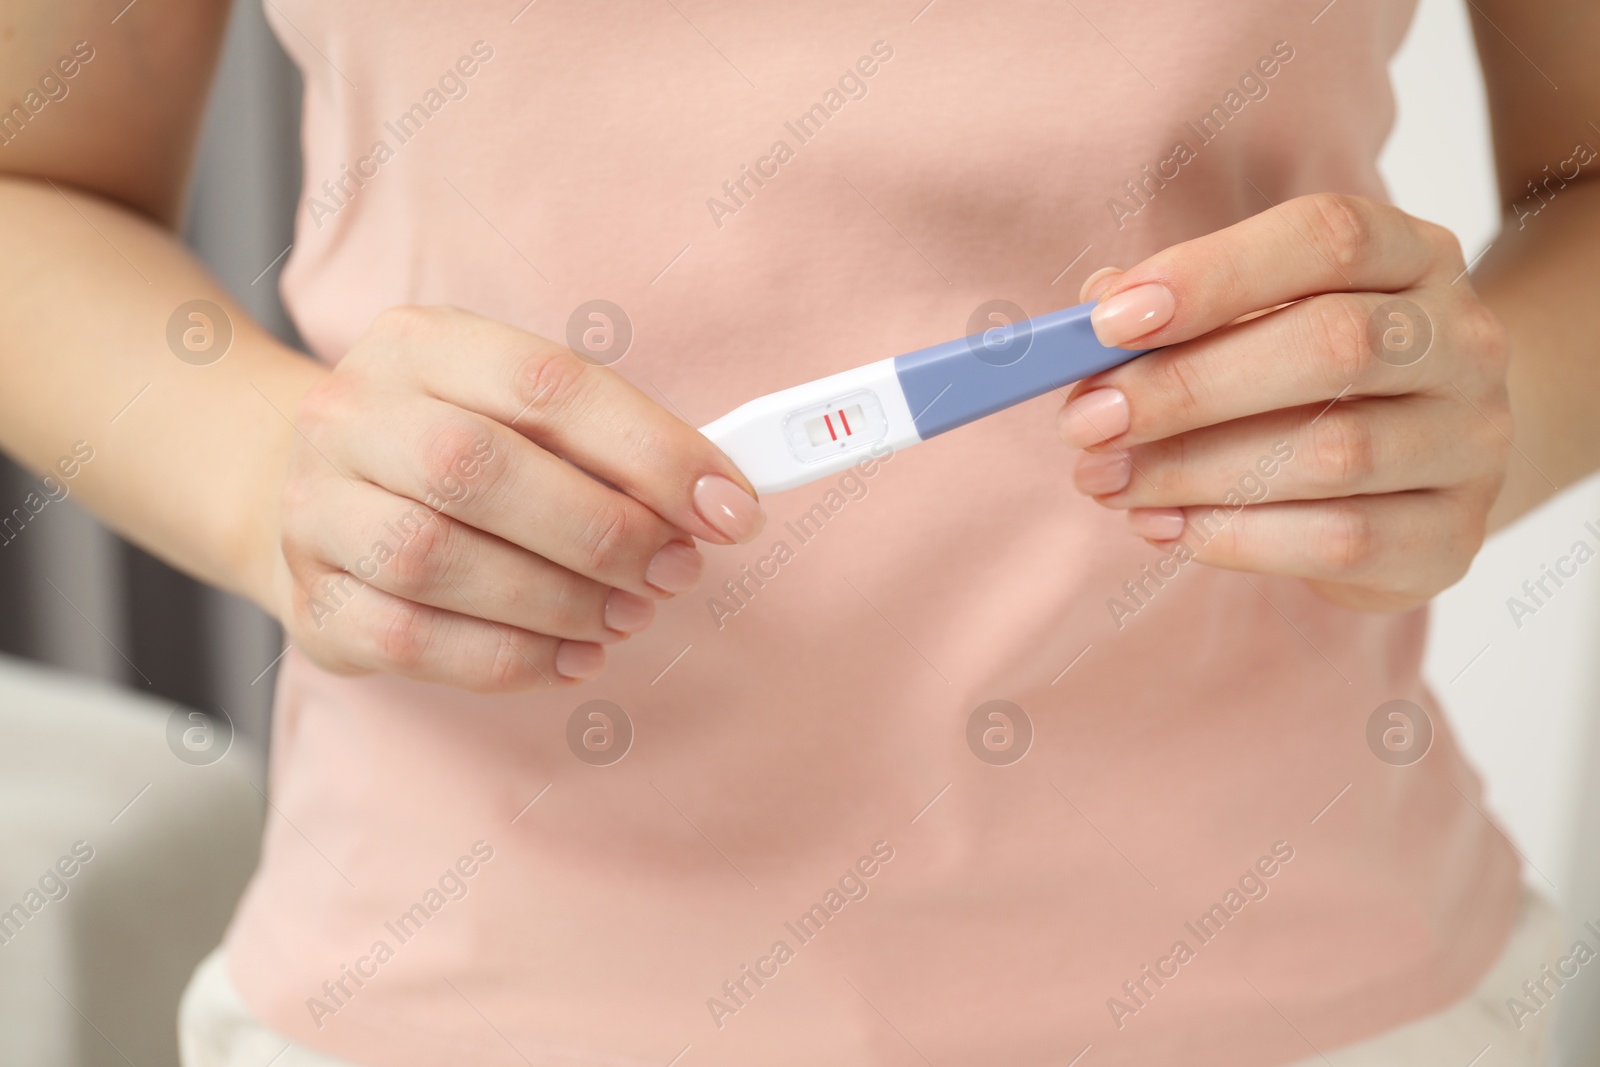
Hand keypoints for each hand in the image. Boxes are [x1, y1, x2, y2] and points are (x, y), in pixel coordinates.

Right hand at [271, 306, 764, 689]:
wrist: (306, 488)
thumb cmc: (452, 448)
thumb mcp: (519, 410)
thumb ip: (607, 445)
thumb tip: (716, 505)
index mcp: (421, 343)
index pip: (546, 384)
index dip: (651, 451)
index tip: (729, 509)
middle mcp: (353, 415)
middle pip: (478, 468)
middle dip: (601, 532)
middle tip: (674, 571)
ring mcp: (316, 508)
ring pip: (436, 558)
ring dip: (559, 600)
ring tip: (629, 615)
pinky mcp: (313, 599)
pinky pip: (411, 641)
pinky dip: (511, 659)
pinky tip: (574, 656)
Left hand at [1058, 193, 1511, 612]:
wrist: (1425, 468)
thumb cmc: (1313, 379)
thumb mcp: (1254, 320)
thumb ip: (1179, 309)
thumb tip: (1094, 310)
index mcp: (1414, 255)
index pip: (1327, 238)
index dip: (1212, 275)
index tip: (1109, 323)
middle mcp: (1462, 340)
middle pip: (1332, 347)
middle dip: (1186, 389)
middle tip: (1088, 423)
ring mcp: (1471, 442)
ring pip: (1334, 454)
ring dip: (1193, 471)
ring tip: (1106, 481)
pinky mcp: (1451, 537)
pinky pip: (1343, 541)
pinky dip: (1235, 537)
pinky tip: (1162, 525)